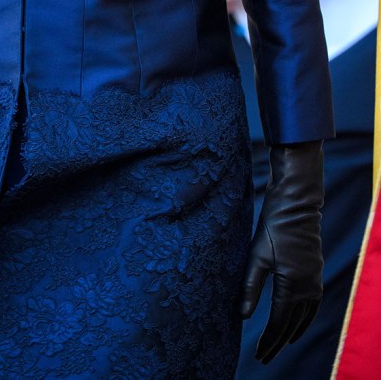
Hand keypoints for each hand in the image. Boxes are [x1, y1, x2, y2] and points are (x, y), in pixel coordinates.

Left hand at [241, 141, 323, 363]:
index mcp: (292, 285)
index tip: (259, 355)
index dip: (269, 341)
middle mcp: (308, 286)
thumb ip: (250, 287)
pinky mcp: (316, 270)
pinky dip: (305, 316)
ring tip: (282, 344)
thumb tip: (243, 317)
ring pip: (305, 316)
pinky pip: (313, 303)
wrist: (297, 201)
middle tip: (265, 357)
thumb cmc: (273, 225)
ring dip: (293, 331)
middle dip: (278, 341)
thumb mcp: (256, 255)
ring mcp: (315, 278)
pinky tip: (298, 318)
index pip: (280, 323)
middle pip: (293, 324)